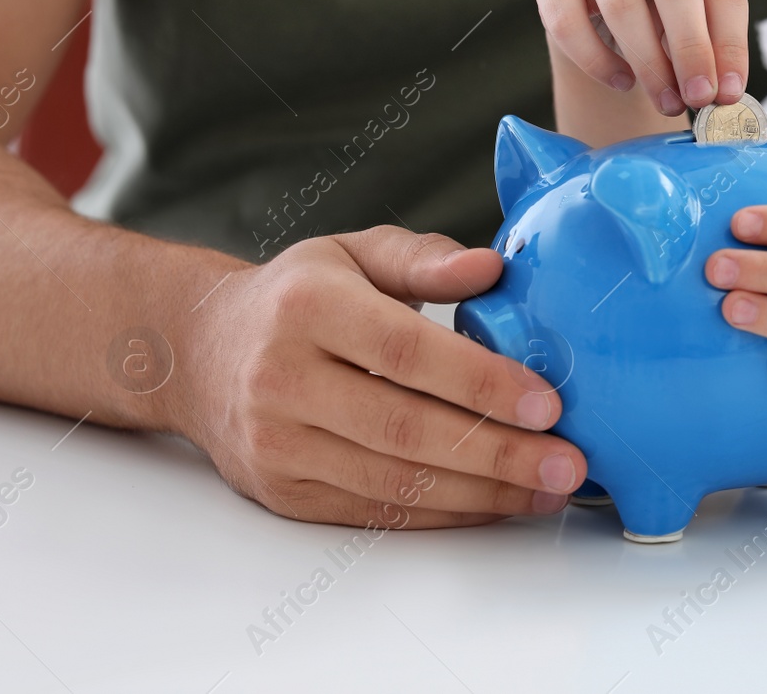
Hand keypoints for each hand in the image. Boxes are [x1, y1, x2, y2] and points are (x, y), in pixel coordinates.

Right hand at [177, 226, 585, 527]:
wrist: (197, 352)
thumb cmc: (296, 296)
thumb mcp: (353, 253)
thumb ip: (424, 259)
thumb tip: (492, 266)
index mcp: (307, 307)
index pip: (405, 352)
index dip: (481, 382)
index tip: (548, 403)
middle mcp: (281, 378)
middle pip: (404, 428)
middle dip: (498, 452)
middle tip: (569, 463)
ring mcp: (277, 443)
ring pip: (394, 480)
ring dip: (484, 492)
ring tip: (549, 488)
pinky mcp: (282, 492)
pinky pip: (376, 510)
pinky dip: (445, 512)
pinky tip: (497, 502)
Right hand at [535, 0, 748, 116]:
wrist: (608, 11)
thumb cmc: (664, 14)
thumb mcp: (699, 22)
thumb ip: (713, 49)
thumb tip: (724, 92)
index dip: (729, 43)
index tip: (729, 91)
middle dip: (691, 49)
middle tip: (698, 97)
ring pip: (621, 3)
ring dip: (648, 63)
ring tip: (666, 100)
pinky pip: (568, 22)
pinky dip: (597, 61)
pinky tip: (622, 82)